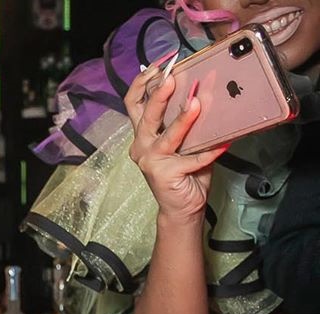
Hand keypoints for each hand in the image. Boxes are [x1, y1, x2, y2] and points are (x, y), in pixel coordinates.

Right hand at [124, 66, 226, 224]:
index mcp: (143, 132)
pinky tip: (224, 144)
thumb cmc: (185, 170)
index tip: (161, 64)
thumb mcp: (186, 138)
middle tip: (172, 77)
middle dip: (158, 94)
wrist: (182, 206)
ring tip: (195, 104)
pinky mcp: (163, 174)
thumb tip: (207, 86)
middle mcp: (141, 145)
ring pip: (165, 136)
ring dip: (182, 120)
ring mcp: (150, 160)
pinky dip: (209, 152)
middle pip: (145, 114)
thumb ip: (188, 117)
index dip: (143, 81)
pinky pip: (190, 159)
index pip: (134, 102)